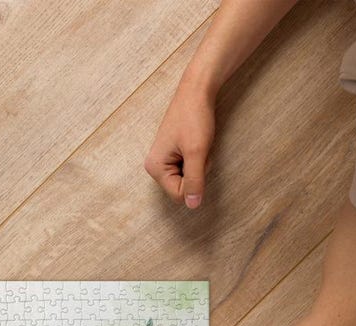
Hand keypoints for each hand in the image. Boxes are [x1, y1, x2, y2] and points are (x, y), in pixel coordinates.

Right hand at [144, 77, 215, 208]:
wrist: (197, 90)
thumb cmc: (194, 118)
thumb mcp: (197, 152)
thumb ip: (194, 181)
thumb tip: (193, 206)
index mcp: (155, 168)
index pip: (179, 194)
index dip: (195, 182)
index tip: (197, 158)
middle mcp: (155, 167)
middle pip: (183, 187)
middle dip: (197, 172)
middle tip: (199, 149)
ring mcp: (164, 160)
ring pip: (188, 177)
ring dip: (200, 164)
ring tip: (199, 143)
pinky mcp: (172, 154)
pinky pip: (189, 167)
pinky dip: (198, 158)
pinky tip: (197, 142)